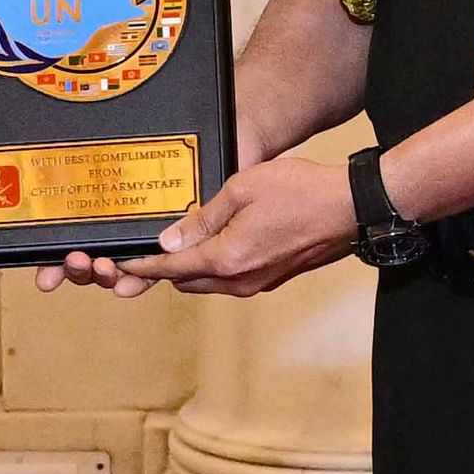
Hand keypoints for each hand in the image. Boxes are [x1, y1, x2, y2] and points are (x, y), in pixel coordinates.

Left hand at [111, 157, 356, 296]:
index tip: (122, 263)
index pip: (171, 269)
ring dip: (190, 269)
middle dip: (164, 270)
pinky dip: (215, 267)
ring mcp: (259, 283)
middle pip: (186, 282)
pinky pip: (232, 279)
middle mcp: (240, 280)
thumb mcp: (241, 189)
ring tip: (177, 246)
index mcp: (227, 259)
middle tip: (146, 252)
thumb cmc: (301, 191)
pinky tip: (215, 244)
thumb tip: (171, 241)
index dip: (142, 267)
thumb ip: (202, 218)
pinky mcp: (274, 278)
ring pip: (209, 283)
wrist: (352, 207)